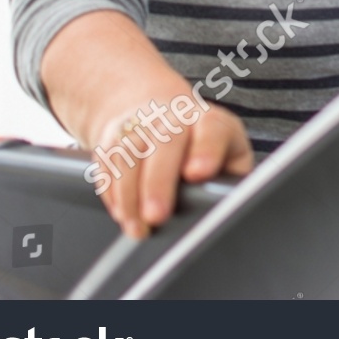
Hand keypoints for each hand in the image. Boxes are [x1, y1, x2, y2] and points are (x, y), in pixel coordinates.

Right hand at [89, 87, 253, 238]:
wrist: (156, 111)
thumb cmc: (202, 144)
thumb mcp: (228, 154)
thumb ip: (232, 175)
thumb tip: (232, 204)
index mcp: (209, 122)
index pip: (211, 129)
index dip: (205, 150)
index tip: (198, 173)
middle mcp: (173, 118)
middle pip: (164, 143)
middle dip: (158, 182)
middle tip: (158, 215)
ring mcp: (139, 126)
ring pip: (130, 156)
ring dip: (130, 196)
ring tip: (139, 227)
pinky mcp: (112, 140)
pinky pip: (107, 167)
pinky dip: (112, 194)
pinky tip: (124, 214)